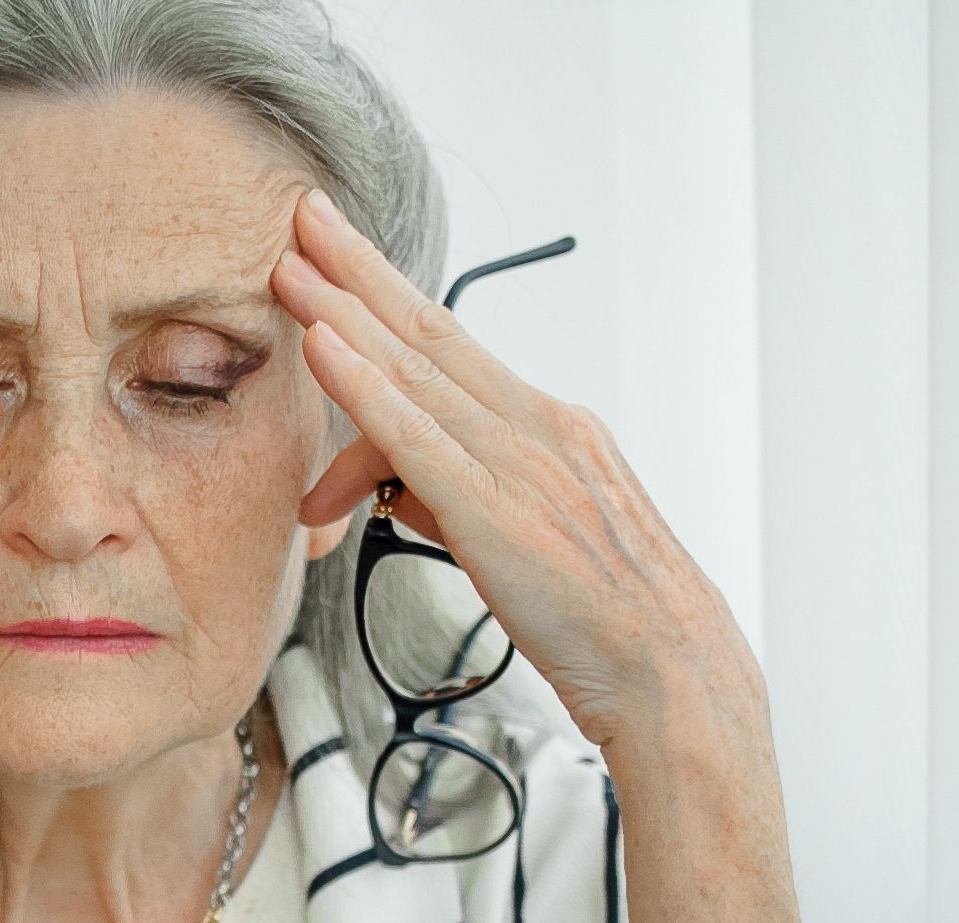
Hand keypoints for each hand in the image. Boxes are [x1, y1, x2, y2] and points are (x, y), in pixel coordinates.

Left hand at [270, 184, 756, 755]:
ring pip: (418, 373)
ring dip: (346, 315)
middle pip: (432, 334)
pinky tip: (322, 350)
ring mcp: (522, 465)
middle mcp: (539, 427)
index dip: (389, 294)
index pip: (451, 348)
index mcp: (550, 427)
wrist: (670, 669)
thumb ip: (448, 497)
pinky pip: (418, 440)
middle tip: (300, 216)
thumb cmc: (599, 617)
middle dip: (359, 273)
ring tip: (289, 269)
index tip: (337, 249)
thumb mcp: (518, 540)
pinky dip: (366, 389)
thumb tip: (384, 479)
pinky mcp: (500, 515)